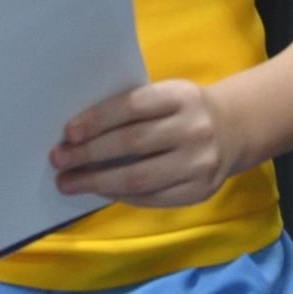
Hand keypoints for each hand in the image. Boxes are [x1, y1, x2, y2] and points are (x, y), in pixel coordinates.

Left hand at [52, 79, 239, 207]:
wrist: (233, 130)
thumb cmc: (183, 110)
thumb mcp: (167, 95)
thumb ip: (133, 109)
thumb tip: (79, 134)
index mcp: (180, 97)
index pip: (132, 106)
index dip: (97, 120)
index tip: (68, 133)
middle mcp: (193, 129)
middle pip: (132, 144)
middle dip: (89, 154)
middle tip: (59, 160)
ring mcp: (199, 163)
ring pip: (139, 178)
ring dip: (98, 182)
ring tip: (70, 183)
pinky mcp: (200, 191)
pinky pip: (153, 198)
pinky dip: (122, 196)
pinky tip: (102, 192)